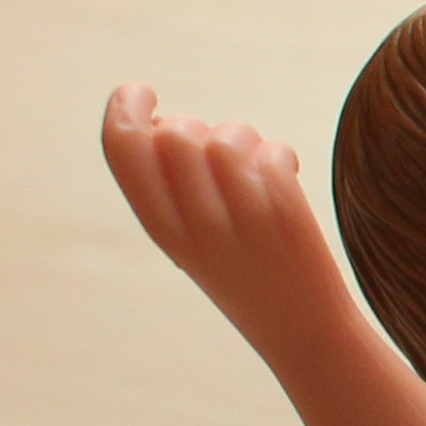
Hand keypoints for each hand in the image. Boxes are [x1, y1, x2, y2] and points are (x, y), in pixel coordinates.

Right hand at [99, 84, 346, 345]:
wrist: (302, 333)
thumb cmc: (244, 274)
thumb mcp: (192, 238)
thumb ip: (174, 186)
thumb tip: (168, 124)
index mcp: (160, 228)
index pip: (123, 147)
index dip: (124, 106)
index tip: (142, 92)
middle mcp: (193, 226)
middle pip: (176, 132)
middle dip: (198, 127)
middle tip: (221, 159)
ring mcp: (240, 222)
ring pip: (227, 136)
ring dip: (244, 140)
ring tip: (256, 171)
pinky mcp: (286, 218)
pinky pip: (272, 153)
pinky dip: (281, 157)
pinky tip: (288, 178)